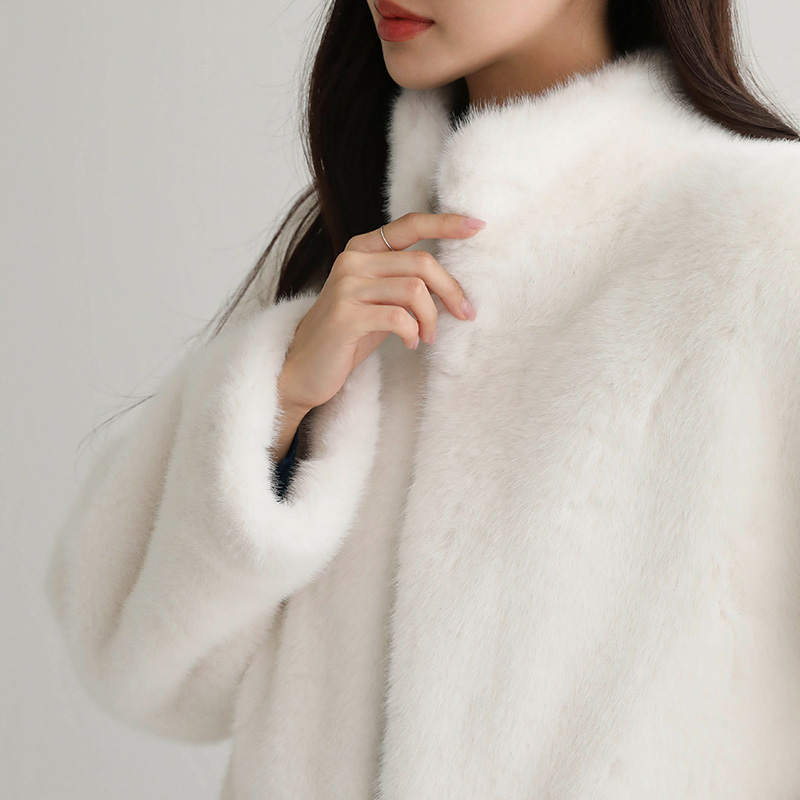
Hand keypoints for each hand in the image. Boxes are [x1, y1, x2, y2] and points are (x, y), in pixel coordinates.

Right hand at [278, 211, 483, 415]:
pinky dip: (413, 332)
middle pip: (421, 263)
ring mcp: (346, 287)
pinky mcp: (346, 316)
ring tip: (427, 336)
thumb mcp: (378, 300)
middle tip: (463, 314)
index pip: (409, 225)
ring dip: (431, 318)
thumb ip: (404, 282)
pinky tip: (410, 343)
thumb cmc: (348, 335)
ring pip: (414, 290)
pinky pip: (399, 317)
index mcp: (362, 250)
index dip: (445, 223)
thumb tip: (452, 282)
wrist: (303, 368)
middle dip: (451, 290)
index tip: (478, 225)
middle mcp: (352, 261)